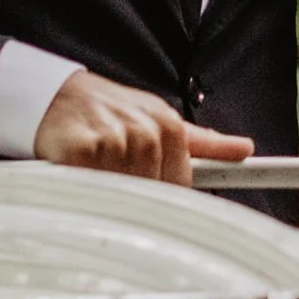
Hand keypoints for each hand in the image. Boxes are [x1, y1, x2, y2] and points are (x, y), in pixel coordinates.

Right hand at [32, 70, 254, 185]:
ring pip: (124, 195)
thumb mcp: (157, 117)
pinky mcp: (82, 152)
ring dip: (106, 193)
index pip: (180, 185)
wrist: (54, 95)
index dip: (163, 197)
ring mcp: (114, 141)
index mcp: (169, 126)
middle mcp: (145, 131)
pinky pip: (93, 190)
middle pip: (153, 194)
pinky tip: (78, 172)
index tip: (152, 204)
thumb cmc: (108, 110)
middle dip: (132, 194)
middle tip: (112, 177)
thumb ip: (201, 141)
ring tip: (95, 170)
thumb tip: (243, 148)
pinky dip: (84, 189)